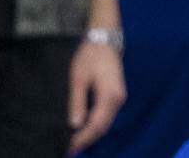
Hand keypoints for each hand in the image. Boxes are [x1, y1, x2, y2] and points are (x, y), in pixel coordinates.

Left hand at [68, 39, 125, 153]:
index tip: (69, 148)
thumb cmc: (90, 57)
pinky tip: (84, 127)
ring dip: (91, 133)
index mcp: (109, 96)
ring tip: (75, 141)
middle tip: (70, 148)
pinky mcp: (116, 96)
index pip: (96, 125)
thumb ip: (77, 102)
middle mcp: (118, 100)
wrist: (105, 40)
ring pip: (106, 123)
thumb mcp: (78, 78)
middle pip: (103, 127)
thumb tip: (75, 125)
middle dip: (87, 139)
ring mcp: (119, 98)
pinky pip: (107, 116)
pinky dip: (96, 125)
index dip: (83, 138)